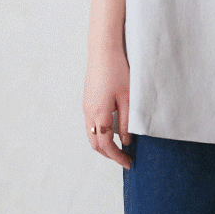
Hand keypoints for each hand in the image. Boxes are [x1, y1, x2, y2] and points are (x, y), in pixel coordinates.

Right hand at [83, 44, 132, 167]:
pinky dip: (101, 134)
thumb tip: (126, 140)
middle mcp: (88, 113)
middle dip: (109, 154)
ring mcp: (86, 107)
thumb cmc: (117, 71)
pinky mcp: (88, 101)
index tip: (128, 163)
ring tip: (121, 147)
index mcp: (98, 114)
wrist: (103, 50)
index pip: (105, 145)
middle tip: (125, 159)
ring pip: (92, 135)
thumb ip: (127, 121)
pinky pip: (92, 124)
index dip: (117, 157)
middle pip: (95, 143)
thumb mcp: (128, 98)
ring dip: (104, 144)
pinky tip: (114, 131)